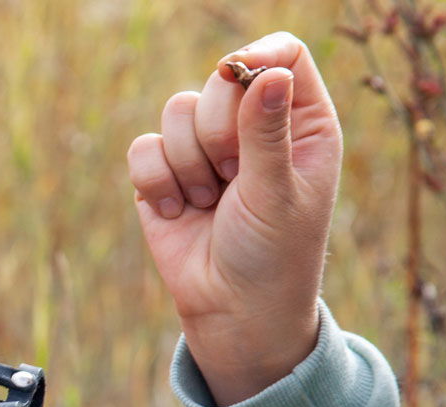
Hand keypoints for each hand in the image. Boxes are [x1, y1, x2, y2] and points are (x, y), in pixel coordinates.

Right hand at [126, 32, 342, 405]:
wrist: (232, 312)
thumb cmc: (274, 256)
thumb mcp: (278, 193)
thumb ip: (267, 131)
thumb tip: (269, 73)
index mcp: (301, 124)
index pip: (283, 55)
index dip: (257, 56)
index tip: (237, 74)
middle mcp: (253, 128)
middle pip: (220, 79)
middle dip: (217, 131)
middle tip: (234, 176)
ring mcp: (206, 150)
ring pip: (176, 112)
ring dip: (189, 165)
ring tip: (211, 203)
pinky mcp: (164, 174)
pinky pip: (144, 148)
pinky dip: (157, 183)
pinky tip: (178, 213)